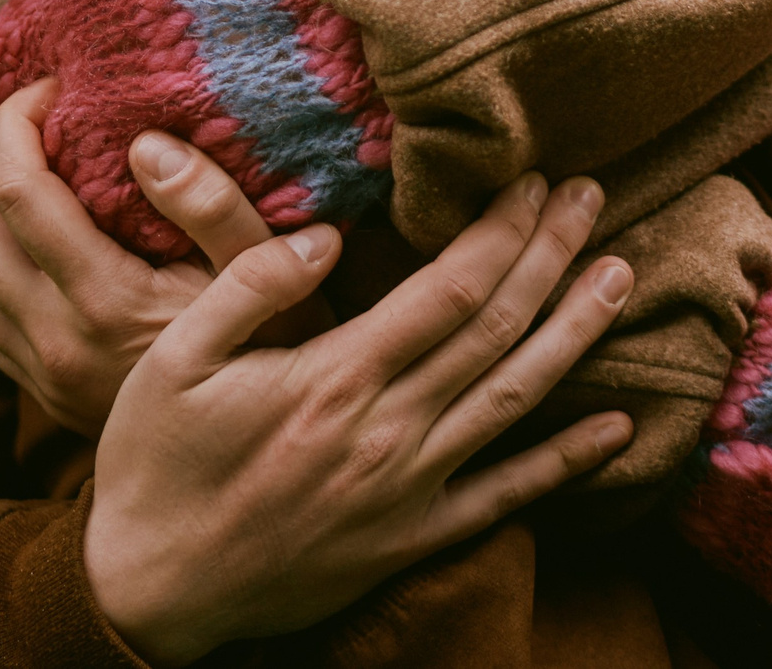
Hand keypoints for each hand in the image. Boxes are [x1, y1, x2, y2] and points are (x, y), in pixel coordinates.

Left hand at [0, 80, 320, 435]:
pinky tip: (4, 226)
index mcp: (105, 303)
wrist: (255, 453)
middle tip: (7, 111)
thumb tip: (144, 144)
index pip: (19, 193)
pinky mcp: (36, 388)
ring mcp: (38, 371)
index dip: (17, 125)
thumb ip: (211, 204)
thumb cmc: (275, 345)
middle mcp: (54, 341)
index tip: (50, 87)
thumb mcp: (267, 269)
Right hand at [86, 174, 635, 665]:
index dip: (501, 230)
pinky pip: (507, 497)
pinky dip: (567, 463)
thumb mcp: (172, 359)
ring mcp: (409, 490)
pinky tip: (619, 429)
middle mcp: (387, 432)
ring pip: (515, 398)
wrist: (152, 592)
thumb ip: (249, 285)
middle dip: (551, 255)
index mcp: (334, 378)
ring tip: (620, 276)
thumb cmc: (154, 464)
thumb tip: (327, 234)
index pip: (448, 288)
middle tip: (592, 197)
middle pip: (496, 329)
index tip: (532, 180)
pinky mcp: (412, 537)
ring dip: (575, 333)